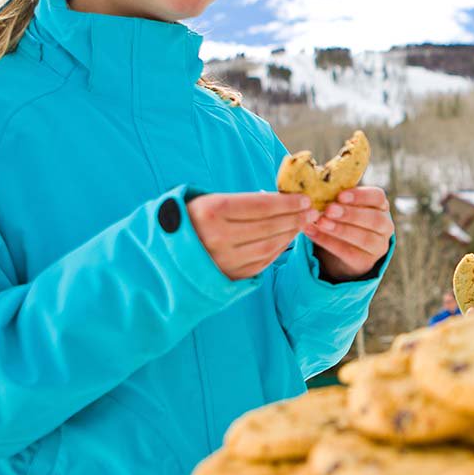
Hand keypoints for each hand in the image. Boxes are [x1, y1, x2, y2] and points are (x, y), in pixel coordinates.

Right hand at [188, 192, 316, 280]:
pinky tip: (286, 239)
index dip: (286, 202)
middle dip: (294, 218)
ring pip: (269, 246)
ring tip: (302, 224)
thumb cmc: (189, 220)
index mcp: (211, 212)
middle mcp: (218, 237)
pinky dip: (278, 250)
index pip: (260, 206)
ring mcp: (223, 260)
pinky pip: (262, 263)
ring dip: (290, 234)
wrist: (161, 255)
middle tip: (312, 212)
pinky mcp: (228, 276)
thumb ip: (241, 201)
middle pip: (268, 226)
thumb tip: (278, 198)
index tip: (304, 199)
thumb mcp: (207, 201)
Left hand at [304, 187, 394, 281]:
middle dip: (350, 214)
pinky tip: (312, 233)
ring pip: (363, 238)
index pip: (378, 197)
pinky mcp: (365, 262)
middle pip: (374, 219)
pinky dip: (328, 242)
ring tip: (320, 222)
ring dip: (340, 229)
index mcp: (381, 207)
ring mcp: (378, 246)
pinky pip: (348, 252)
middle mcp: (385, 227)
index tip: (340, 195)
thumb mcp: (346, 207)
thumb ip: (338, 198)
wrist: (345, 251)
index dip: (361, 196)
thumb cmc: (345, 220)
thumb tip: (317, 184)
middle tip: (329, 210)